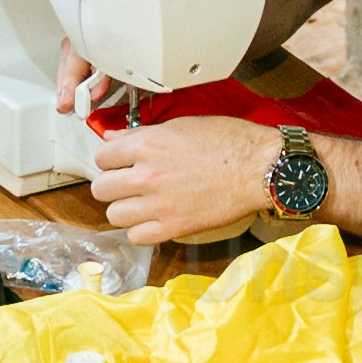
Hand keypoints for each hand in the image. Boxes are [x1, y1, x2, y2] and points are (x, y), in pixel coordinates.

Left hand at [86, 107, 281, 244]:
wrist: (260, 168)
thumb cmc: (230, 143)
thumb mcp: (182, 126)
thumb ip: (142, 134)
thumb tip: (114, 138)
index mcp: (149, 145)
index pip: (102, 156)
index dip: (110, 159)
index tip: (118, 162)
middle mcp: (148, 176)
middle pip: (101, 189)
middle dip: (111, 184)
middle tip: (126, 183)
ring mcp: (160, 204)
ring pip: (115, 215)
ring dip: (125, 208)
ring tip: (140, 202)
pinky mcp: (175, 227)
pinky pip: (136, 237)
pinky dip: (141, 230)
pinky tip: (153, 219)